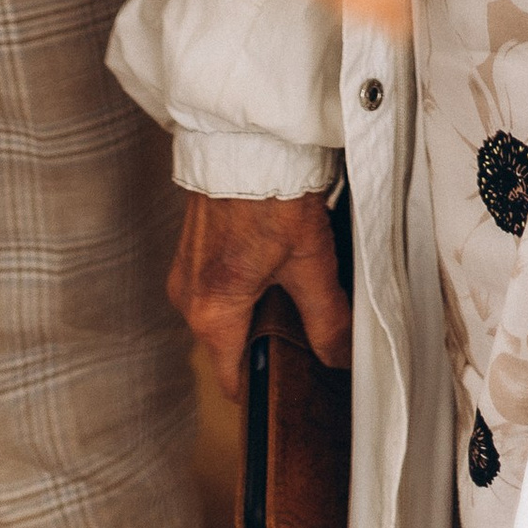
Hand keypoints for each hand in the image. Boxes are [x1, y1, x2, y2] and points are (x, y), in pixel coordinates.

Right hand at [169, 188, 351, 396]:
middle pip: (230, 346)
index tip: (293, 387)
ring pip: (226, 314)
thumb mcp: (311, 265)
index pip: (232, 380)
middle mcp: (188, 298)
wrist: (248, 138)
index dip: (265, 388)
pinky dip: (246, 284)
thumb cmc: (272, 194)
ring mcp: (186, 271)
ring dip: (258, 309)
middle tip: (309, 330)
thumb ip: (327, 321)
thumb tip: (340, 360)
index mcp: (211, 314)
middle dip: (267, 342)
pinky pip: (218, 285)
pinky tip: (276, 262)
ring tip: (297, 289)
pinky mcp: (192, 247)